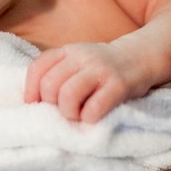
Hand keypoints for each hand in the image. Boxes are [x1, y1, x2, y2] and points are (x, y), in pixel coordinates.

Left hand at [24, 42, 149, 122]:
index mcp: (67, 51)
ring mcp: (100, 70)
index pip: (38, 68)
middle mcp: (82, 57)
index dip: (31, 90)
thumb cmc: (101, 67)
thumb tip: (32, 100)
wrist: (140, 57)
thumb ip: (57, 73)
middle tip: (64, 110)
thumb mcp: (77, 61)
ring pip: (68, 95)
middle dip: (52, 104)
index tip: (35, 104)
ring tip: (77, 115)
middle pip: (50, 85)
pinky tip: (93, 117)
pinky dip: (89, 118)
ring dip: (69, 112)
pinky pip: (94, 108)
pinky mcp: (119, 85)